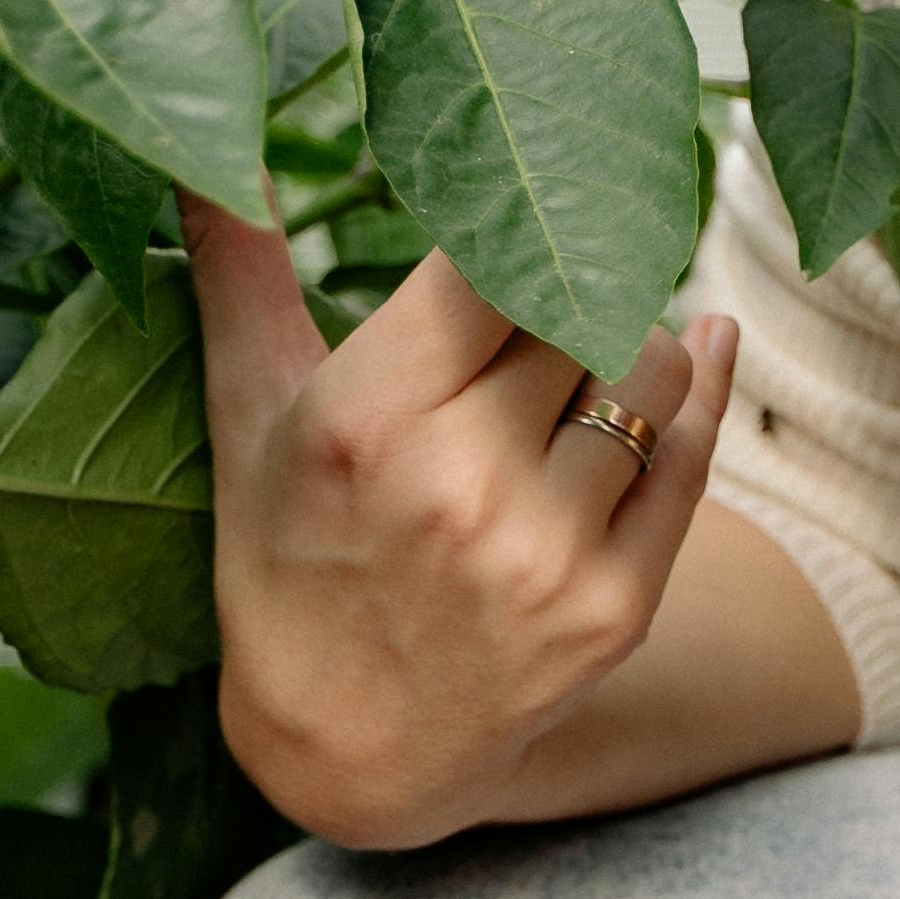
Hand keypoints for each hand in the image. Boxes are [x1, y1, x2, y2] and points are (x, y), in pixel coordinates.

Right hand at [194, 196, 740, 845]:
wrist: (348, 748)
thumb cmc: (287, 554)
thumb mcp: (246, 414)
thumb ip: (238, 272)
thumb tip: (196, 150)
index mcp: (366, 420)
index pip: (490, 256)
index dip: (508, 219)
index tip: (508, 198)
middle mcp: (461, 486)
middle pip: (575, 301)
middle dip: (559, 282)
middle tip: (540, 284)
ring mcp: (548, 553)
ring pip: (651, 365)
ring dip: (627, 337)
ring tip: (579, 350)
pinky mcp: (616, 605)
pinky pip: (694, 453)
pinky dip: (700, 388)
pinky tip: (703, 340)